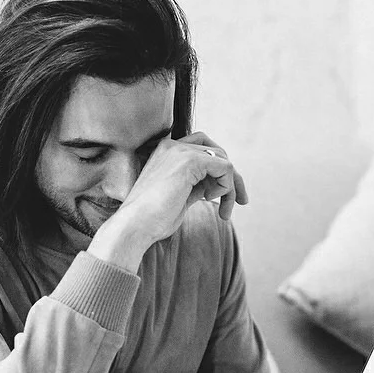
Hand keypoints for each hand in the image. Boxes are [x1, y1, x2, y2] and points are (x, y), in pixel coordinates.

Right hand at [97, 132, 248, 252]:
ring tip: (225, 211)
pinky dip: (227, 187)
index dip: (218, 172)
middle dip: (232, 177)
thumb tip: (217, 186)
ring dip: (231, 187)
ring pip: (223, 159)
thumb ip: (196, 186)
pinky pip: (225, 167)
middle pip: (216, 152)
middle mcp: (172, 146)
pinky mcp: (189, 161)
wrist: (134, 226)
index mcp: (166, 153)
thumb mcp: (180, 197)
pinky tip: (215, 202)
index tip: (225, 197)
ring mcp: (180, 150)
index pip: (203, 151)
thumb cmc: (152, 220)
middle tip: (239, 202)